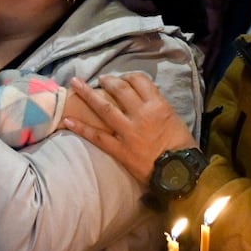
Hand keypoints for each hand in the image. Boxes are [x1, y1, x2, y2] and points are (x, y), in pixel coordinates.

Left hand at [64, 73, 196, 183]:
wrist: (180, 174)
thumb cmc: (183, 148)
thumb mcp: (176, 120)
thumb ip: (159, 108)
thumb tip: (146, 100)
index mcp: (158, 106)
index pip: (140, 81)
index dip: (130, 76)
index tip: (124, 78)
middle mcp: (141, 114)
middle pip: (120, 89)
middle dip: (108, 81)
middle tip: (102, 78)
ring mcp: (128, 132)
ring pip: (104, 108)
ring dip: (88, 93)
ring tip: (76, 84)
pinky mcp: (119, 149)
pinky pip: (97, 136)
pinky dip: (81, 127)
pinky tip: (67, 119)